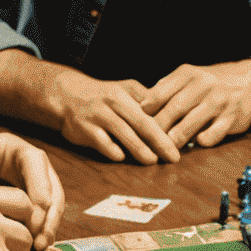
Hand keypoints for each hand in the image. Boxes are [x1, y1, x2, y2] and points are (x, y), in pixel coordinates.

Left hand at [0, 133, 66, 250]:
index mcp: (8, 148)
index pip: (35, 162)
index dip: (41, 187)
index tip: (38, 215)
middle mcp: (21, 163)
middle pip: (49, 184)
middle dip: (50, 212)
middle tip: (42, 239)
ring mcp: (23, 182)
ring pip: (48, 202)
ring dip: (47, 224)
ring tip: (38, 248)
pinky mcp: (19, 201)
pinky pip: (36, 215)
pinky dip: (37, 231)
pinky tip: (31, 249)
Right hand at [50, 68, 180, 164]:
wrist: (67, 94)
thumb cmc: (104, 96)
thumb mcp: (125, 90)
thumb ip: (146, 102)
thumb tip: (174, 118)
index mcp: (127, 92)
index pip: (153, 111)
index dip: (168, 126)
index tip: (183, 140)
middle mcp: (113, 101)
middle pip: (141, 122)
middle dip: (160, 141)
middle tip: (173, 157)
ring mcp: (98, 115)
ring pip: (122, 133)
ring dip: (138, 148)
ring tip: (152, 161)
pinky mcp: (84, 129)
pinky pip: (101, 142)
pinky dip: (112, 150)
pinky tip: (122, 158)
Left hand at [143, 60, 250, 147]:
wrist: (250, 81)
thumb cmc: (211, 82)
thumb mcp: (188, 76)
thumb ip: (166, 89)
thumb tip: (140, 106)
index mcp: (187, 74)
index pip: (160, 93)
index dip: (145, 111)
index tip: (134, 125)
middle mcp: (203, 85)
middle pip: (173, 110)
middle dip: (157, 129)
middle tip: (144, 144)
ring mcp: (219, 101)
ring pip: (191, 124)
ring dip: (175, 139)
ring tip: (164, 150)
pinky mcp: (232, 118)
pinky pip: (213, 134)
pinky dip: (202, 141)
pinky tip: (195, 145)